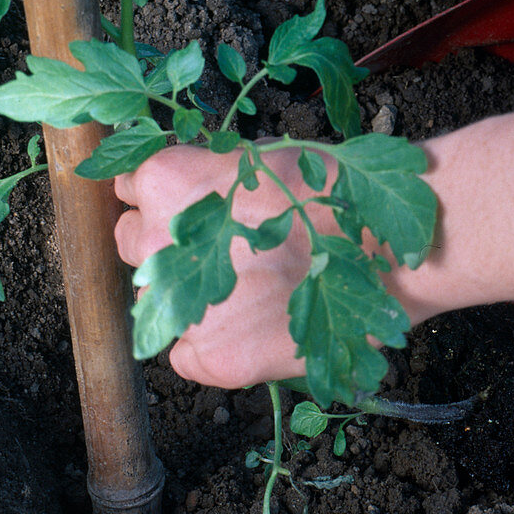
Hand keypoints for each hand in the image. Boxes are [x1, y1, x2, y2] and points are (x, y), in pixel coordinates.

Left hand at [114, 144, 317, 387]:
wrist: (383, 251)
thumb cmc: (331, 192)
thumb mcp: (260, 156)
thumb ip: (211, 172)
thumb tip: (198, 187)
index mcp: (164, 182)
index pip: (129, 190)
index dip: (165, 202)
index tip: (194, 212)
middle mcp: (154, 245)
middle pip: (134, 249)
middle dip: (171, 251)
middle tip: (224, 253)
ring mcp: (179, 306)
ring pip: (158, 305)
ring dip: (190, 299)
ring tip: (250, 292)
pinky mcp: (210, 358)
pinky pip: (185, 356)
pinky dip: (212, 346)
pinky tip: (254, 328)